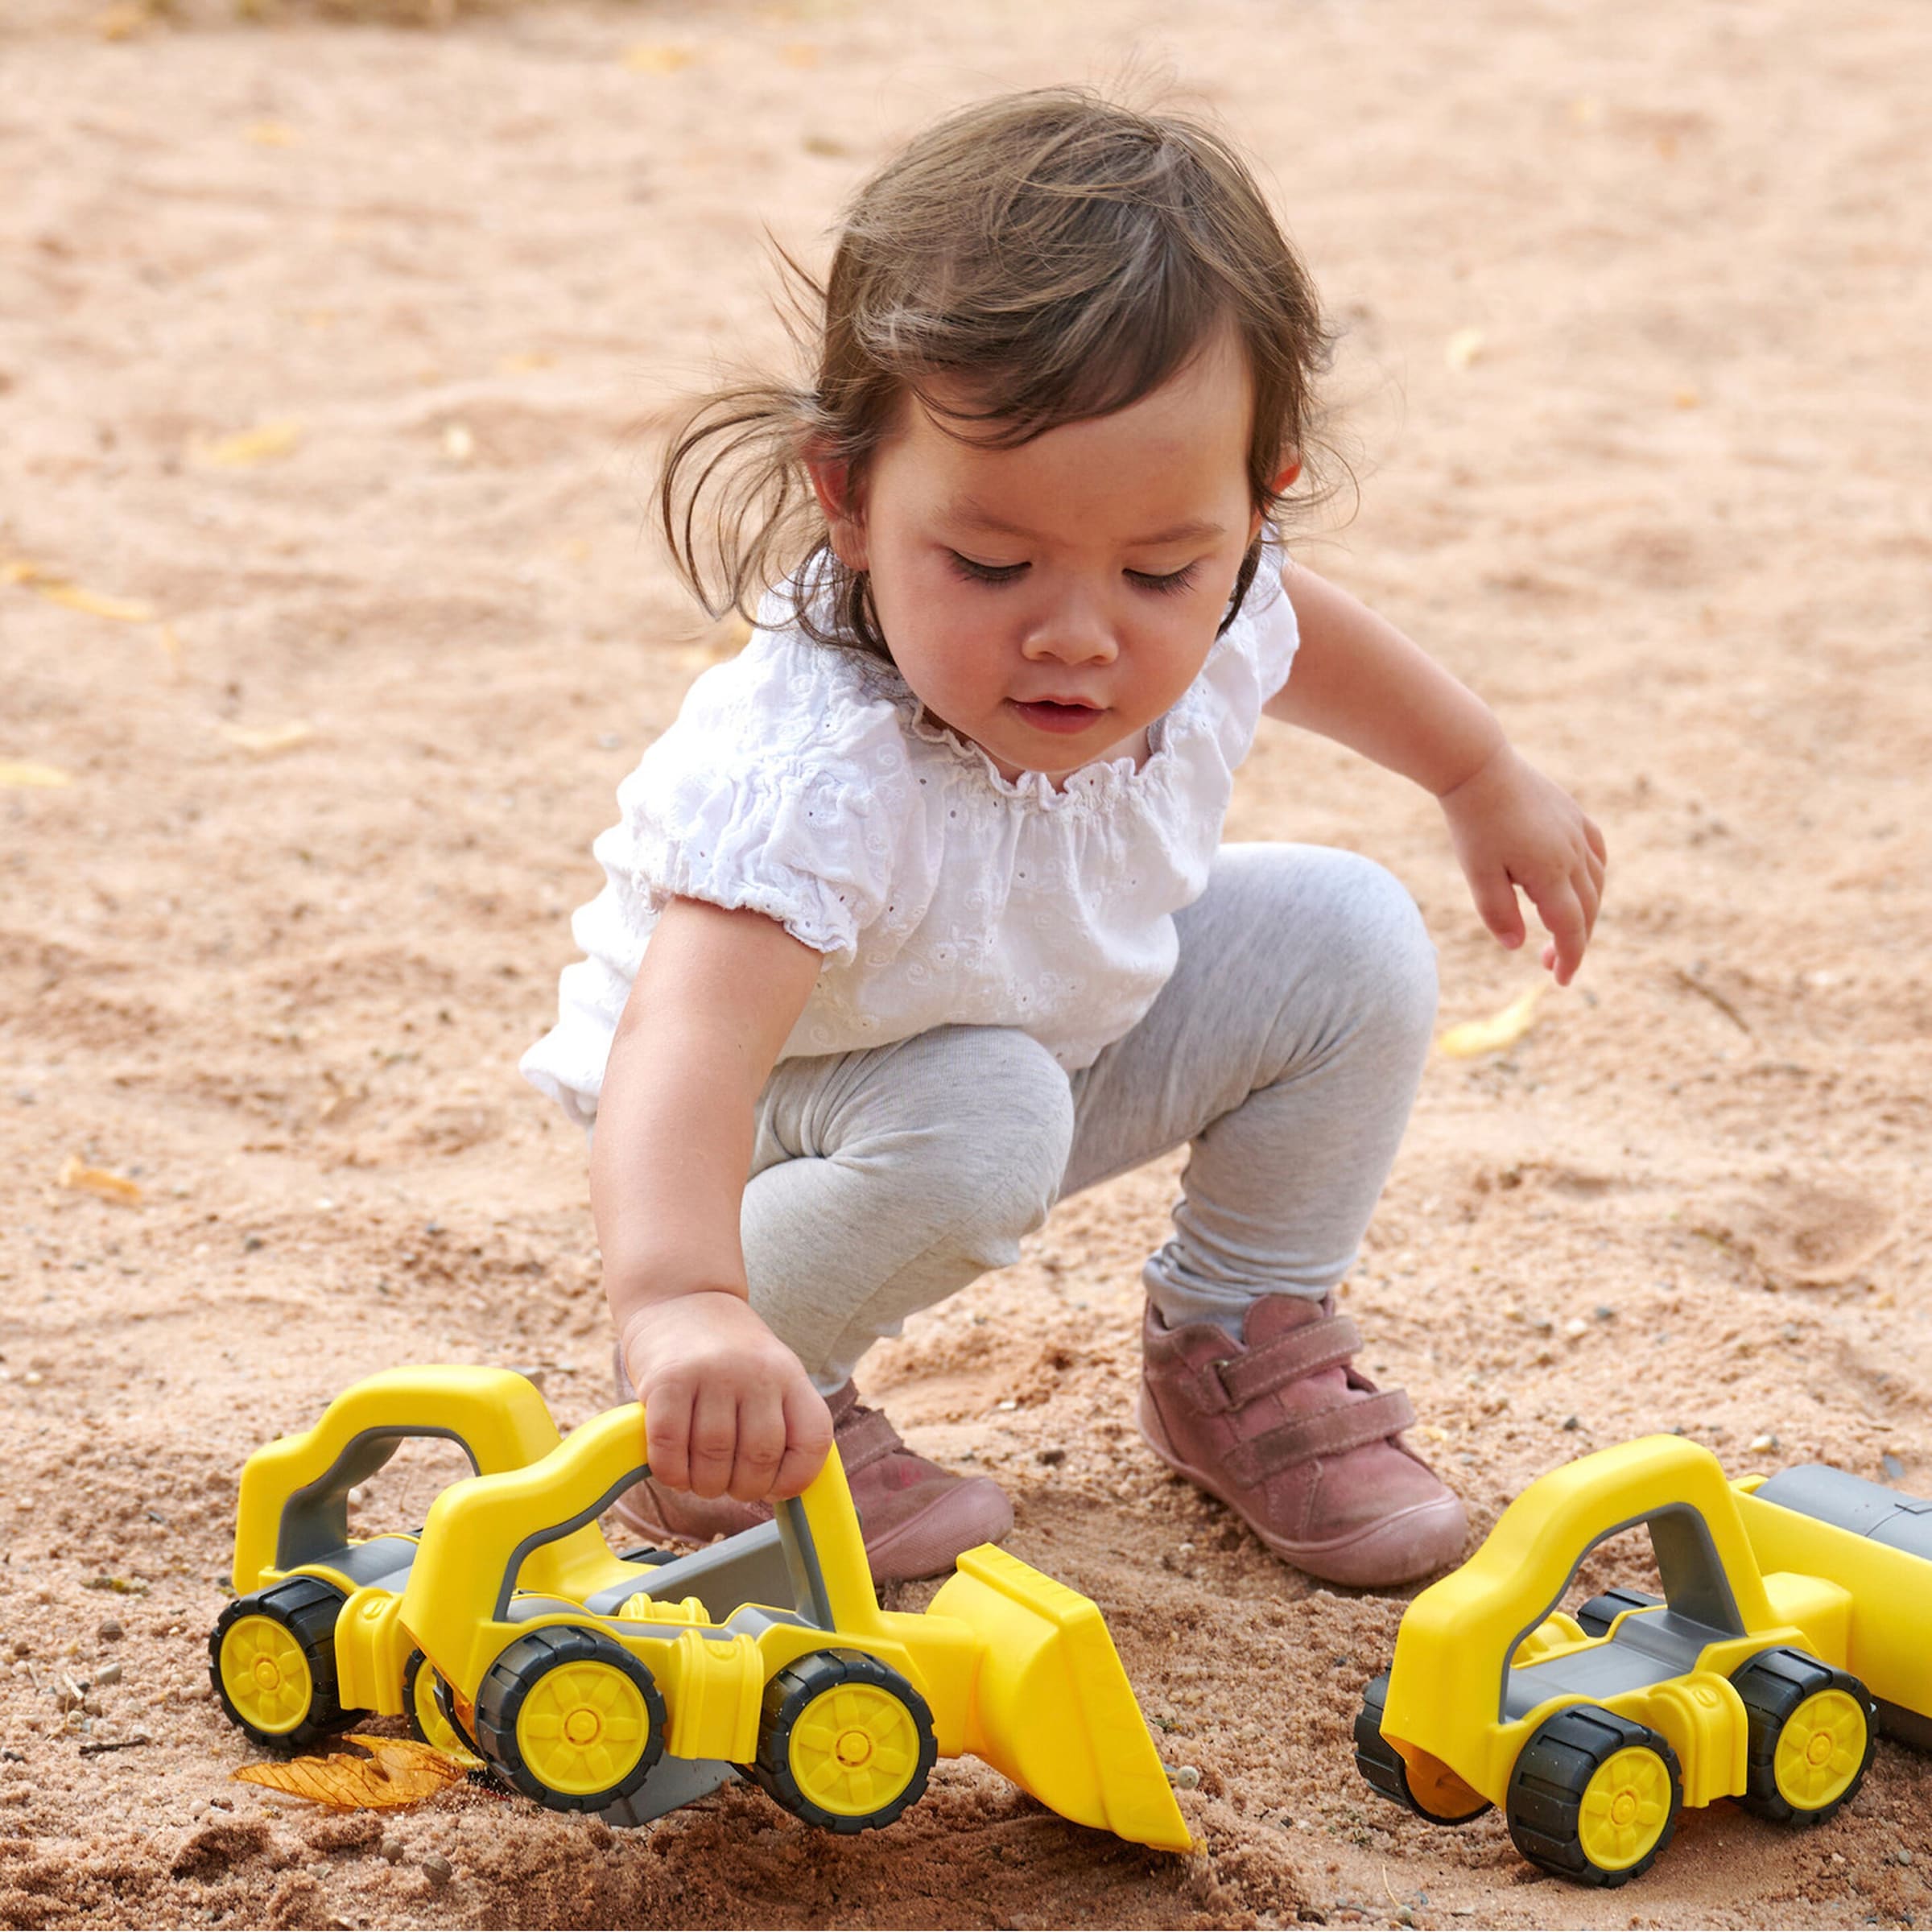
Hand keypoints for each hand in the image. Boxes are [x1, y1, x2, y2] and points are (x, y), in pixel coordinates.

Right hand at [615, 1291, 833, 1502]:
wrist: (680, 1297)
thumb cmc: (728, 1351)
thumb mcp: (771, 1372)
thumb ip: (780, 1418)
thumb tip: (785, 1490)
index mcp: (789, 1374)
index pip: (812, 1440)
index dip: (796, 1479)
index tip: (775, 1488)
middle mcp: (755, 1373)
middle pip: (759, 1459)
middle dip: (742, 1489)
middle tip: (728, 1485)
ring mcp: (710, 1375)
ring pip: (713, 1461)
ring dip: (705, 1485)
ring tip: (700, 1479)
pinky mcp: (666, 1381)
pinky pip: (669, 1449)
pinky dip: (672, 1473)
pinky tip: (674, 1470)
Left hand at [1438, 743, 1606, 984]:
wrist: (1478, 767)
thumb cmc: (1473, 824)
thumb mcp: (1478, 874)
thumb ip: (1498, 913)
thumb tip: (1518, 946)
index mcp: (1551, 873)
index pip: (1570, 928)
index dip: (1569, 958)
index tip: (1559, 981)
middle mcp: (1573, 854)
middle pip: (1587, 911)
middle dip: (1573, 942)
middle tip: (1547, 963)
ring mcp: (1577, 832)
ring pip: (1596, 884)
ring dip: (1585, 913)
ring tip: (1560, 930)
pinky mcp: (1574, 815)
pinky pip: (1597, 854)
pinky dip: (1594, 878)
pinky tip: (1581, 888)